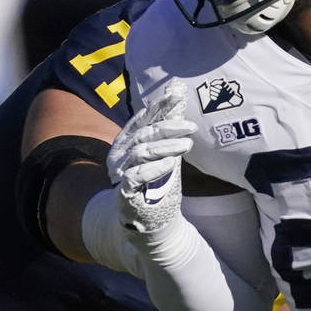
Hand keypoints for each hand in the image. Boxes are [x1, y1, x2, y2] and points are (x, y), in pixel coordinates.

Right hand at [108, 79, 196, 241]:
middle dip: (169, 128)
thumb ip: (169, 127)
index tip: (177, 96)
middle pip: (144, 134)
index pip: (142, 119)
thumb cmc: (155, 180)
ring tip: (187, 145)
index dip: (158, 106)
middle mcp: (120, 154)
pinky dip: (154, 169)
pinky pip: (135, 177)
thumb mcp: (164, 152)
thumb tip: (179, 93)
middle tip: (192, 127)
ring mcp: (119, 173)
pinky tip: (170, 164)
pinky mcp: (123, 192)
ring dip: (166, 147)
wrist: (144, 218)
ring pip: (141, 153)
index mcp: (127, 140)